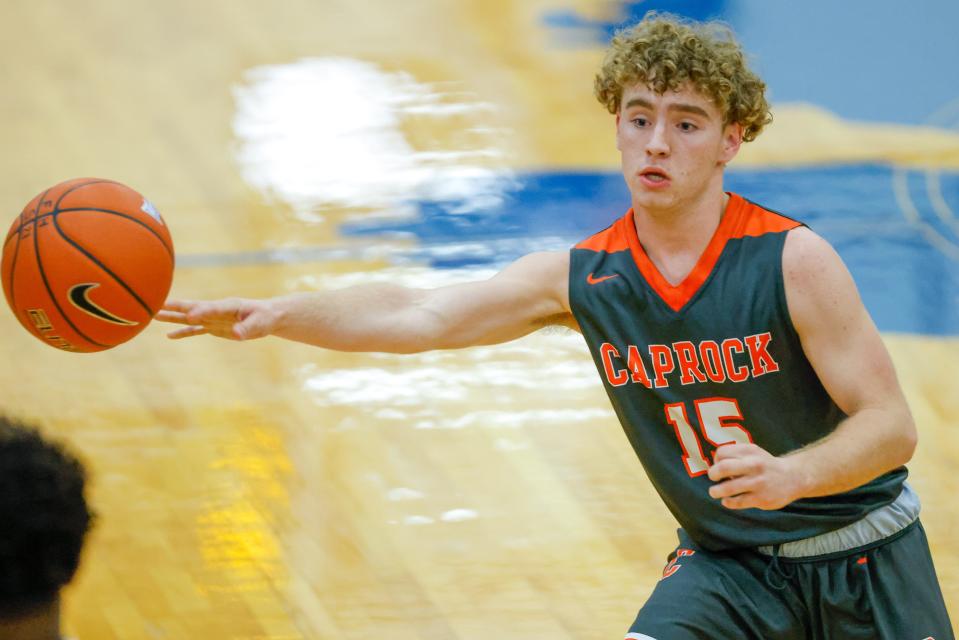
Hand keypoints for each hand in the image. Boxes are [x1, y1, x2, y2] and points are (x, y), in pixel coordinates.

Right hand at [156, 298, 277, 340]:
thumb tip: (236, 334)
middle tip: (157, 305)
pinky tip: (169, 336)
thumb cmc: (265, 317)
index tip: (189, 316)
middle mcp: (217, 310)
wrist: (267, 317)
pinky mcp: (214, 327)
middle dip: (176, 308)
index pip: (212, 308)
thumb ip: (246, 328)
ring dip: (173, 317)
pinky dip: (183, 332)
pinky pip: (196, 330)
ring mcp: (213, 318)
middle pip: (193, 308)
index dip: (201, 312)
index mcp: (229, 306)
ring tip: (154, 316)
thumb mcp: (259, 324)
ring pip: (189, 318)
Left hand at [707, 443, 805, 509]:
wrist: (793, 477)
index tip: (718, 465)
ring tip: (714, 492)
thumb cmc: (765, 465)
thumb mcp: (753, 452)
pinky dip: (728, 502)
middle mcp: (754, 465)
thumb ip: (735, 454)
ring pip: (728, 488)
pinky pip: (737, 502)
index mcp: (750, 451)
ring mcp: (757, 482)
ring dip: (716, 491)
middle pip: (723, 467)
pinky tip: (727, 501)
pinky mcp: (761, 498)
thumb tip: (714, 464)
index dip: (716, 460)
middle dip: (713, 474)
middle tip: (713, 478)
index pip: (722, 453)